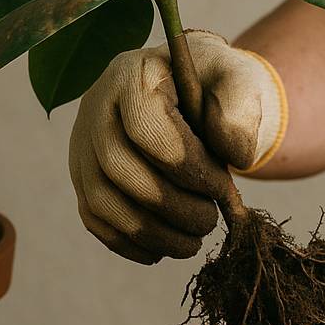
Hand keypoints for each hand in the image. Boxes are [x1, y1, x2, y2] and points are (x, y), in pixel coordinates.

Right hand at [69, 30, 286, 263]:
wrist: (195, 94)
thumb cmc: (217, 87)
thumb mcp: (238, 82)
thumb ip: (240, 111)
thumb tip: (233, 157)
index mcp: (133, 75)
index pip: (145, 126)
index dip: (187, 166)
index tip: (223, 187)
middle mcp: (96, 107)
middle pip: (118, 167)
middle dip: (172, 206)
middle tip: (210, 220)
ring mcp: (84, 144)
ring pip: (101, 200)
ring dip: (151, 233)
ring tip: (193, 241)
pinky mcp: (84, 177)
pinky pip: (96, 219)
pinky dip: (130, 244)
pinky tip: (165, 249)